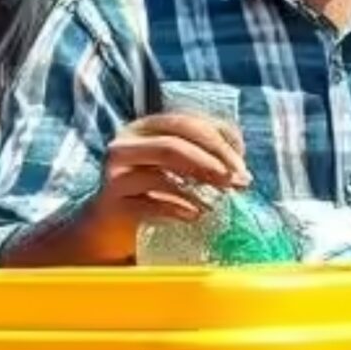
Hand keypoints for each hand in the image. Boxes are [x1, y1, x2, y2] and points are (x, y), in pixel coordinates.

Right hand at [65, 112, 249, 263]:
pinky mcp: (110, 203)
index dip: (218, 141)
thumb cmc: (150, 191)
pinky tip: (196, 215)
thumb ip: (204, 156)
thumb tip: (240, 168)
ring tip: (221, 197)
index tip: (241, 164)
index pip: (186, 123)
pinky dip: (176, 208)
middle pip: (173, 143)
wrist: (109, 226)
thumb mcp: (176, 168)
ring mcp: (114, 173)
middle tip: (236, 181)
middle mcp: (126, 143)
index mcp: (145, 127)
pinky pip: (148, 203)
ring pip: (159, 170)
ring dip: (196, 183)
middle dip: (211, 161)